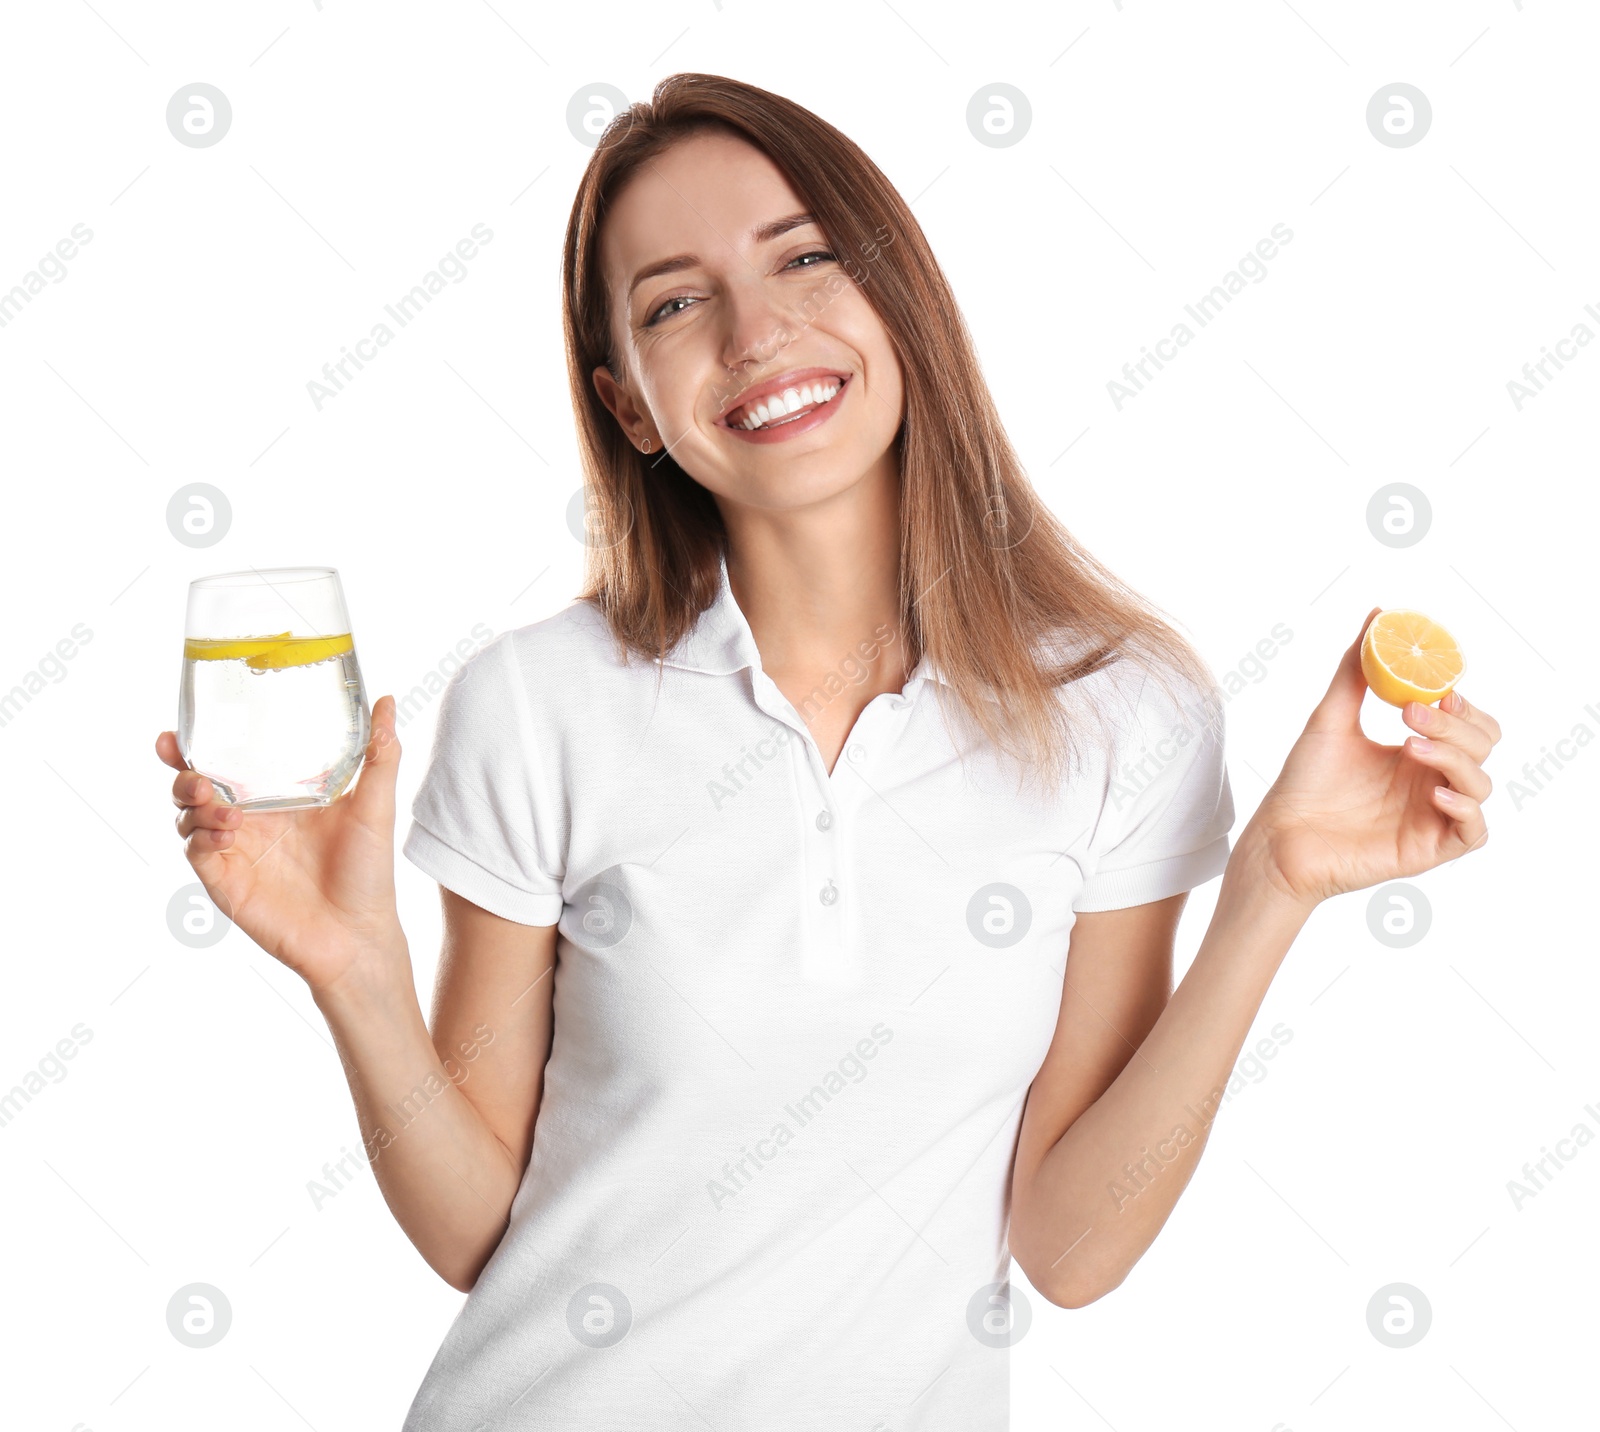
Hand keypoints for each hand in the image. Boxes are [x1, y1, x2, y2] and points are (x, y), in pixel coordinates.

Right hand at [156, 695, 407, 992]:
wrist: (359, 934)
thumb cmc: (368, 871)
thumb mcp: (376, 805)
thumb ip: (380, 754)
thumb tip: (388, 701)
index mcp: (278, 797)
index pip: (230, 762)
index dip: (200, 745)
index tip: (182, 729)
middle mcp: (251, 821)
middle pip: (195, 785)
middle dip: (181, 768)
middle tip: (182, 757)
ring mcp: (236, 851)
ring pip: (188, 815)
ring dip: (193, 799)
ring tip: (221, 802)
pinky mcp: (226, 881)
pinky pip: (196, 851)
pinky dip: (201, 835)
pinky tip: (228, 831)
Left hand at [1242, 608, 1501, 907]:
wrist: (1279, 836)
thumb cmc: (1303, 783)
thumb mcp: (1331, 717)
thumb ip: (1357, 670)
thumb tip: (1377, 614)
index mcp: (1417, 749)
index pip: (1469, 720)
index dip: (1463, 704)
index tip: (1435, 690)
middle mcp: (1431, 779)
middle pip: (1482, 744)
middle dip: (1457, 724)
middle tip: (1411, 714)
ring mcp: (1434, 815)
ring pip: (1481, 782)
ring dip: (1454, 757)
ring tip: (1409, 745)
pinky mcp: (1431, 848)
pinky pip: (1475, 831)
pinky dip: (1465, 808)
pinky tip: (1433, 792)